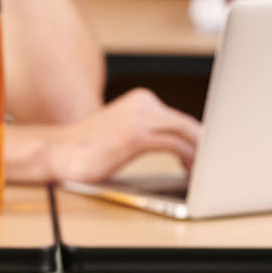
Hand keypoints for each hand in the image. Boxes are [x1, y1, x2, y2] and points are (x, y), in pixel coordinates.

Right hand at [45, 88, 202, 182]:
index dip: (198, 138)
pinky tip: (190, 172)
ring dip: (200, 155)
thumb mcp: (122, 132)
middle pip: (187, 124)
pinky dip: (188, 159)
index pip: (179, 119)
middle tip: (215, 166)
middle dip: (204, 146)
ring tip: (205, 172)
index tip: (209, 154)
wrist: (57, 152)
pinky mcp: (137, 135)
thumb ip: (148, 132)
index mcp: (141, 100)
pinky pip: (175, 146)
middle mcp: (144, 103)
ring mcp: (141, 117)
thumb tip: (179, 148)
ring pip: (186, 133)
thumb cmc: (86, 149)